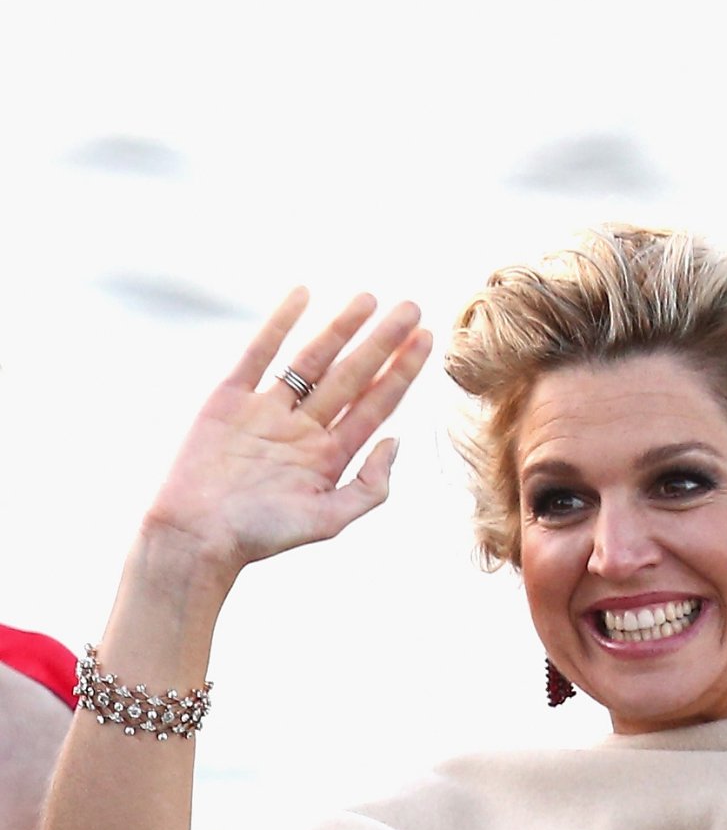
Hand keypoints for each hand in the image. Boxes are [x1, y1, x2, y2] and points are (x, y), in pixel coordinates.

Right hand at [143, 289, 431, 582]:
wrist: (196, 535)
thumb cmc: (260, 536)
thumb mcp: (329, 520)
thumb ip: (369, 486)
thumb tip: (397, 441)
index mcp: (329, 456)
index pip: (374, 405)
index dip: (401, 373)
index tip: (426, 341)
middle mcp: (303, 429)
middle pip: (352, 376)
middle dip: (382, 342)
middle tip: (412, 307)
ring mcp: (267, 411)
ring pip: (312, 360)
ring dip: (341, 327)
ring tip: (369, 297)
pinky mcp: (230, 399)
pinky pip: (259, 353)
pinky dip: (279, 324)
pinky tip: (303, 294)